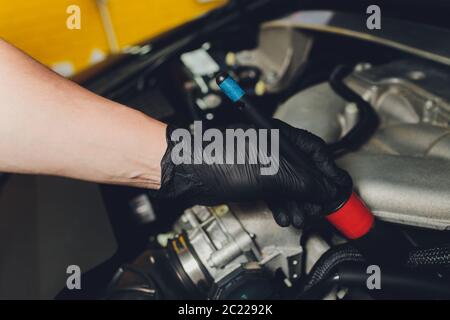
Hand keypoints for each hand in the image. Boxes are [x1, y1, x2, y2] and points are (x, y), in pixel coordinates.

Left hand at [152, 119, 351, 226]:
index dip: (331, 174)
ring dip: (298, 203)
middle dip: (314, 194)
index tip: (341, 191)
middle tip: (320, 211)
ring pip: (290, 184)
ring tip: (301, 217)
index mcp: (281, 138)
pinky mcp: (250, 177)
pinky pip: (275, 192)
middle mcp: (273, 148)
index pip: (317, 153)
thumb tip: (327, 191)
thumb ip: (304, 183)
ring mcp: (261, 163)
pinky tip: (284, 215)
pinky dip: (282, 204)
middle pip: (305, 171)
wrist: (186, 171)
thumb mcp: (270, 173)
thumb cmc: (218, 160)